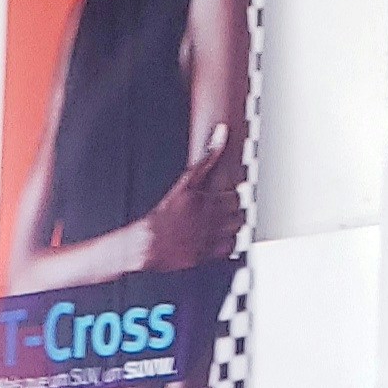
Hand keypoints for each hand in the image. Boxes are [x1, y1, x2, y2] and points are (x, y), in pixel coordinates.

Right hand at [146, 138, 250, 274]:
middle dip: (233, 211)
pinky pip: (229, 248)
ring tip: (221, 223)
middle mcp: (213, 221)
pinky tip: (217, 237)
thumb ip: (207, 158)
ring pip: (237, 231)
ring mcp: (211, 239)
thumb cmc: (164, 213)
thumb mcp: (185, 181)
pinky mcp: (207, 254)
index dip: (231, 196)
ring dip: (232, 226)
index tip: (224, 197)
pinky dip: (227, 243)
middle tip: (223, 210)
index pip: (236, 196)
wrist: (147, 242)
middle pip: (239, 214)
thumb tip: (223, 132)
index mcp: (210, 201)